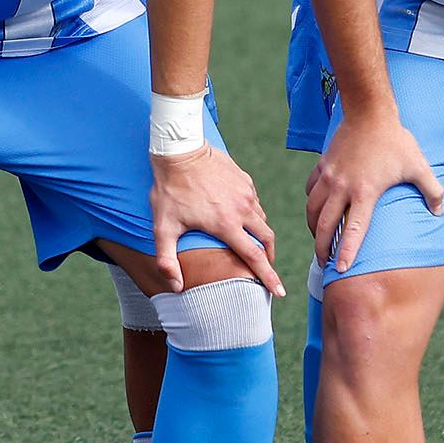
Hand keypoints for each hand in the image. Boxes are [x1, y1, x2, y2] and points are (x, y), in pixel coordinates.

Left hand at [147, 145, 281, 297]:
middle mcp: (242, 210)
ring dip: (260, 235)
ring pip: (262, 220)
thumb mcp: (163, 227)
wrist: (180, 150)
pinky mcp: (245, 180)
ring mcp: (246, 193)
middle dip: (269, 256)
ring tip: (250, 243)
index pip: (254, 258)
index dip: (269, 277)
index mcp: (226, 225)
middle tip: (265, 267)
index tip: (280, 292)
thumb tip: (176, 287)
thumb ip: (167, 260)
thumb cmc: (170, 190)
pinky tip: (241, 217)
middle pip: (267, 239)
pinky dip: (253, 215)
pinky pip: (255, 203)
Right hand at [303, 105, 441, 275]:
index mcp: (365, 192)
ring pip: (313, 210)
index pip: (353, 230)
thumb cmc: (395, 140)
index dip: (346, 252)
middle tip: (324, 263)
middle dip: (322, 248)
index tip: (340, 270)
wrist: (369, 112)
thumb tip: (440, 211)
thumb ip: (432, 190)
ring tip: (318, 240)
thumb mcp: (418, 166)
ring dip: (313, 228)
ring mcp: (329, 176)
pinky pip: (311, 191)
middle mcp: (342, 187)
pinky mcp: (322, 166)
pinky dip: (311, 204)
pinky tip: (316, 210)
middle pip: (324, 225)